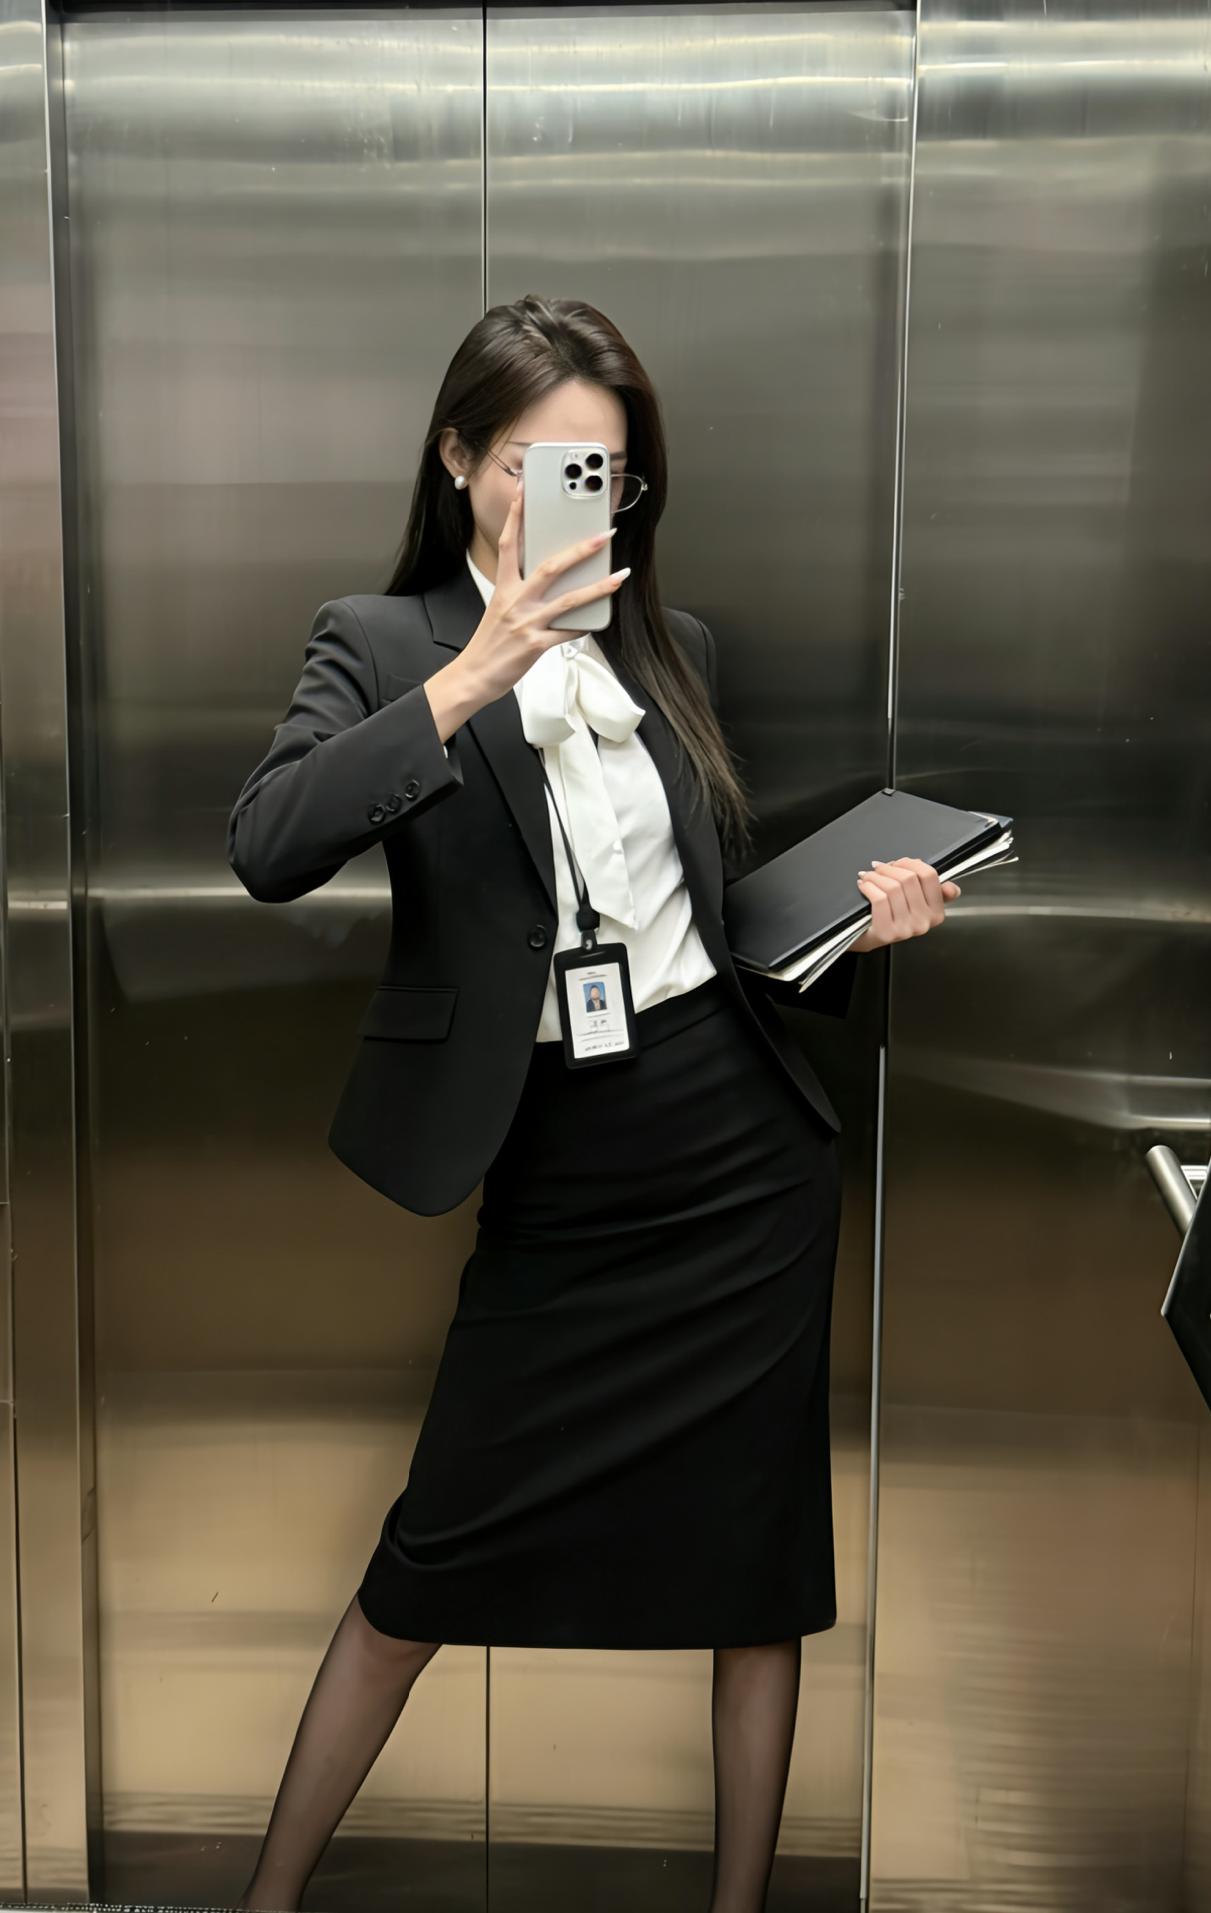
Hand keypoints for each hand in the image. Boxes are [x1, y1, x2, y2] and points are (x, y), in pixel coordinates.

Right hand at [457, 484, 629, 706]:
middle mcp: (516, 601)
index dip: (517, 516)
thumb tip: (548, 580)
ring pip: (568, 600)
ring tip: (620, 576)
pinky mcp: (536, 645)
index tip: (526, 490)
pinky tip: (599, 618)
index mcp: (503, 588)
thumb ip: (520, 592)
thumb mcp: (499, 608)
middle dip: (581, 549)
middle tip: (604, 535)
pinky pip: (567, 632)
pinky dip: (583, 625)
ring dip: (598, 587)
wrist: (474, 676)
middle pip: (551, 567)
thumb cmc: (488, 643)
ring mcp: (527, 623)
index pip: (509, 544)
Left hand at [850, 857, 960, 953]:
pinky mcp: (887, 933)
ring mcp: (906, 929)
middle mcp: (924, 922)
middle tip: (877, 868)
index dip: (910, 863)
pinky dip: (868, 887)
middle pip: (909, 879)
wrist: (866, 937)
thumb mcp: (914, 902)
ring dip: (876, 876)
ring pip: (893, 887)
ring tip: (868, 876)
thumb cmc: (889, 915)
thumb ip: (933, 891)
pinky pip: (879, 899)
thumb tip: (952, 888)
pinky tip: (863, 885)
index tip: (897, 863)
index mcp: (936, 912)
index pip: (929, 876)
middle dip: (889, 868)